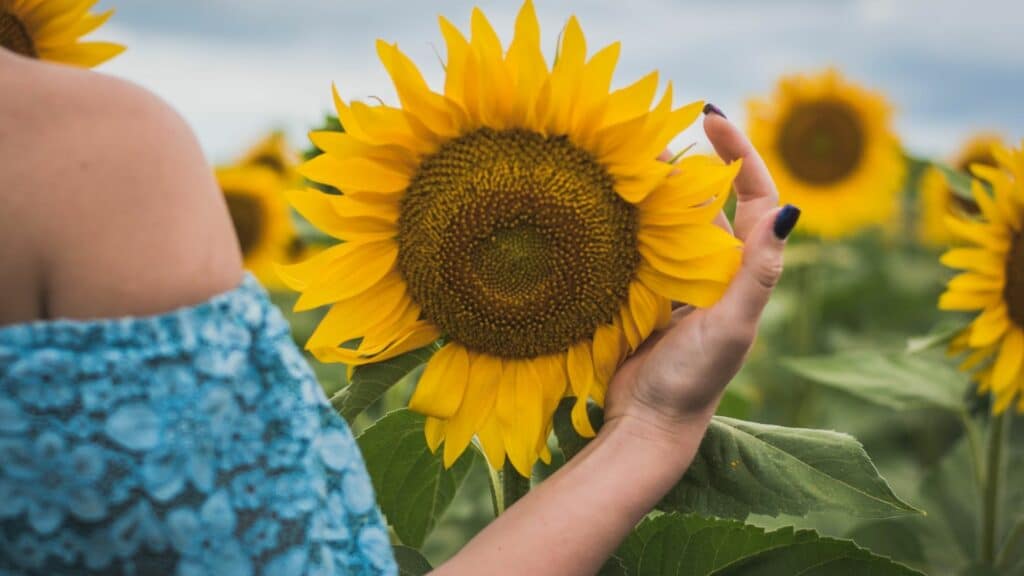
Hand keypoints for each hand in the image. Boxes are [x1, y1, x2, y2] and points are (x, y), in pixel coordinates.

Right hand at [604, 107, 797, 433]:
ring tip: (624, 160)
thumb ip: (757, 272)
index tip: (711, 119)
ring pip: (671, 221)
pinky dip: (628, 222)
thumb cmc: (694, 379)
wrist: (647, 423)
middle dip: (686, 164)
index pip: (755, 198)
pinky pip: (641, 247)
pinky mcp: (647, 294)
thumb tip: (788, 208)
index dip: (741, 155)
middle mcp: (717, 271)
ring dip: (653, 190)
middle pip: (708, 202)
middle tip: (648, 135)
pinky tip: (604, 204)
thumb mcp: (731, 325)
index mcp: (746, 273)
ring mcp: (681, 282)